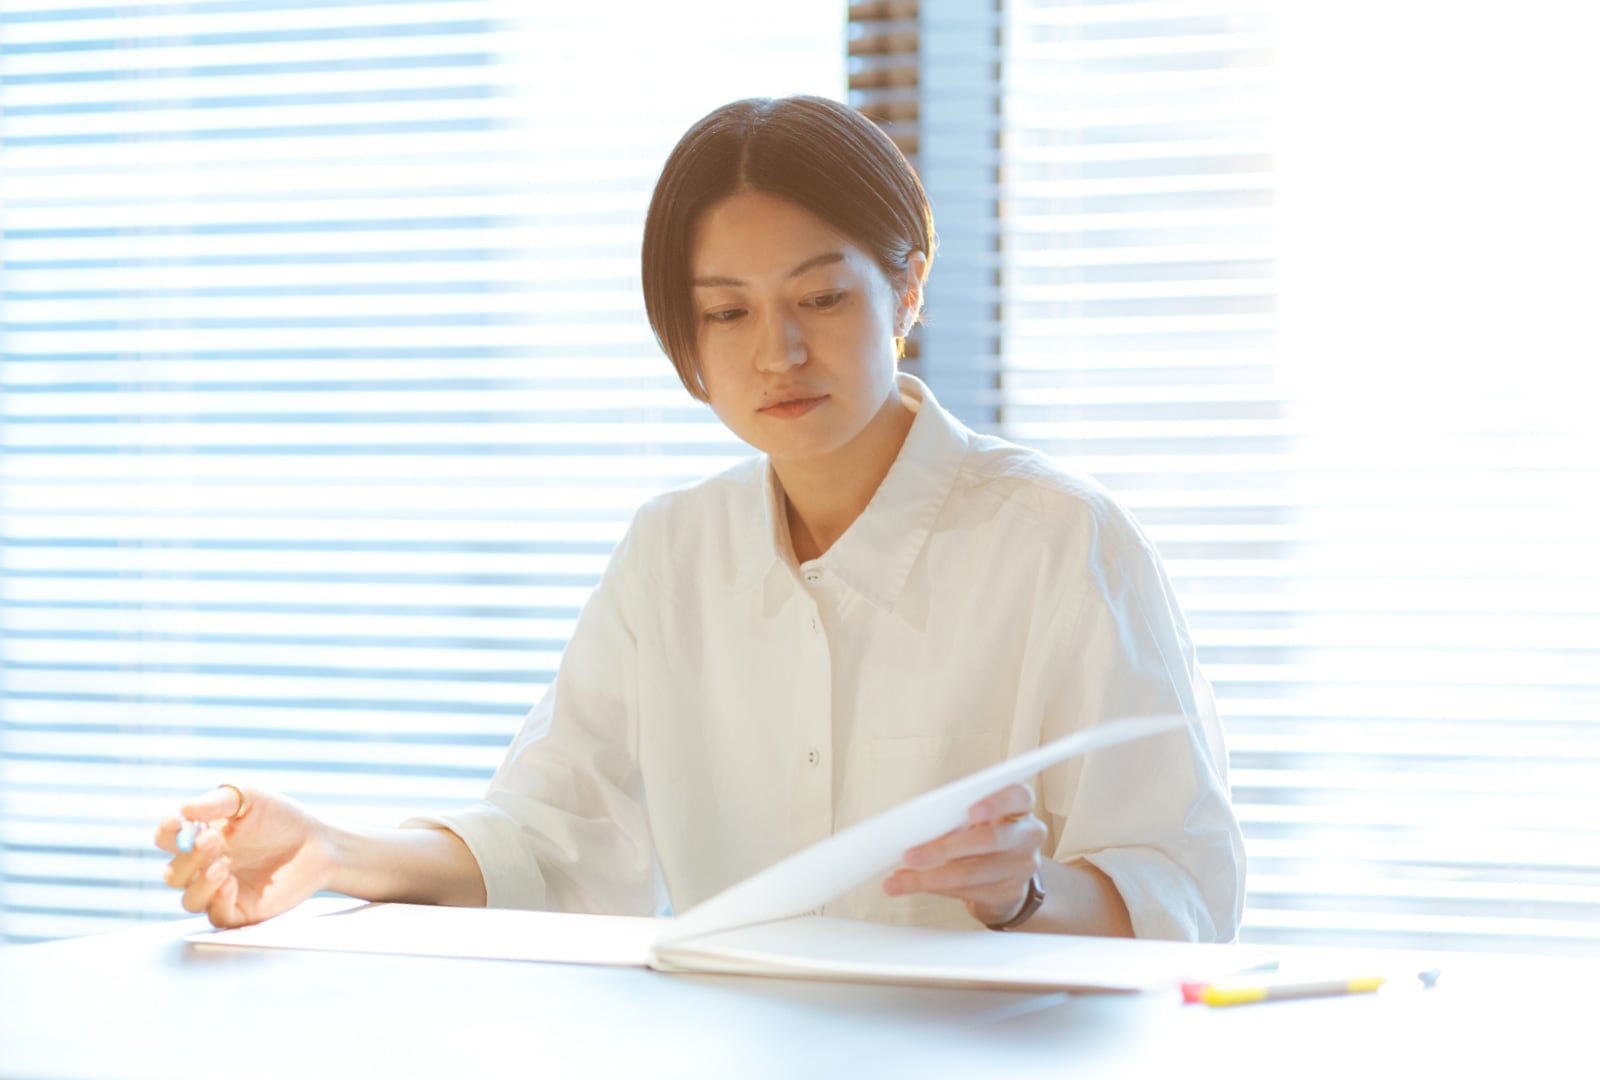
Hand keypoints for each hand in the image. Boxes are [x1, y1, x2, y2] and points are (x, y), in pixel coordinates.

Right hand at [153, 785, 337, 928]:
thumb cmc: (281, 818)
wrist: (317, 842)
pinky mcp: (240, 911)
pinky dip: (218, 900)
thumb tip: (185, 809)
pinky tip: (230, 882)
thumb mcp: (250, 799)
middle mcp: (204, 867)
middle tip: (212, 841)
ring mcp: (220, 891)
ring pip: (189, 899)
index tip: (177, 821)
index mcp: (200, 838)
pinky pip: (216, 915)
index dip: (167, 831)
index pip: (167, 839)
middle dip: (187, 858)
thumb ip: (218, 802)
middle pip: (173, 873)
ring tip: (223, 865)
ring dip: (199, 883)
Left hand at [882, 783, 1047, 926]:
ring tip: (900, 879)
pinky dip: (937, 887)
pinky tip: (917, 884)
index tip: (971, 811)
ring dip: (930, 877)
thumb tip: (916, 825)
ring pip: (972, 872)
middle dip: (944, 848)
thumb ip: (958, 816)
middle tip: (910, 855)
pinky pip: (967, 891)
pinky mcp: (1009, 894)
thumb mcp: (978, 820)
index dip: (997, 803)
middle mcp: (1027, 837)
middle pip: (990, 840)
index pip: (1019, 797)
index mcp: (1020, 808)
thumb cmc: (985, 837)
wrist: (1006, 877)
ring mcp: (1021, 868)